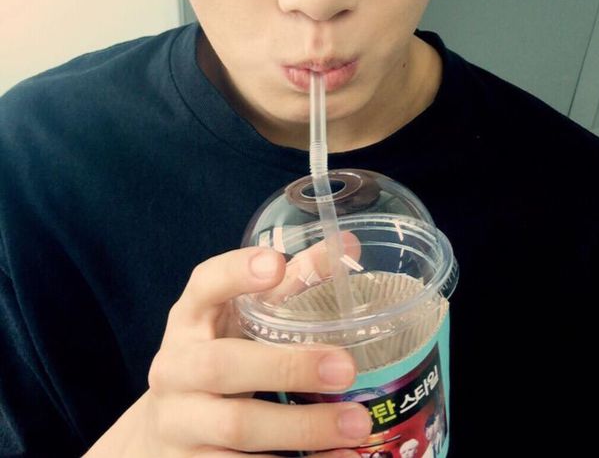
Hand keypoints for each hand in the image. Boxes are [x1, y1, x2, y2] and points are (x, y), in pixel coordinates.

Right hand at [133, 241, 371, 457]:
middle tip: (346, 368)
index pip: (204, 285)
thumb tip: (346, 244)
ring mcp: (178, 422)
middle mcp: (176, 368)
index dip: (235, 272)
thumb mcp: (240, 321)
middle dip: (287, 367)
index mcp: (189, 319)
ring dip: (302, 427)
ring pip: (237, 427)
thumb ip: (289, 284)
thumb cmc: (216, 357)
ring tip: (357, 423)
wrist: (163, 432)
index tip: (275, 264)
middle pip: (222, 365)